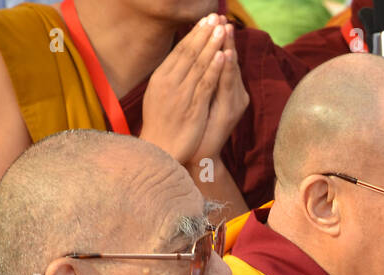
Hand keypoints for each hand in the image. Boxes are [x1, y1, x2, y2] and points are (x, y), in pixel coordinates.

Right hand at [139, 14, 229, 163]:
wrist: (161, 150)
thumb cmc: (161, 123)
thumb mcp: (161, 95)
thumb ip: (171, 78)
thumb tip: (180, 60)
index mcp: (161, 77)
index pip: (180, 50)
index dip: (194, 34)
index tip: (206, 20)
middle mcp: (169, 82)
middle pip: (189, 52)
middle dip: (204, 33)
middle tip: (216, 16)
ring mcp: (181, 95)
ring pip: (199, 65)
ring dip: (211, 45)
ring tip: (222, 28)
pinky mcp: (192, 108)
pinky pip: (205, 85)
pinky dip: (214, 69)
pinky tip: (222, 56)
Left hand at [192, 23, 248, 165]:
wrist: (197, 155)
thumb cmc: (196, 129)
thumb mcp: (200, 102)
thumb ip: (204, 83)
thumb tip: (198, 60)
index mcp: (228, 90)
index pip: (224, 59)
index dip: (220, 40)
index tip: (216, 20)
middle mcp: (235, 94)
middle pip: (229, 61)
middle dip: (225, 39)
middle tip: (222, 18)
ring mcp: (233, 104)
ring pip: (231, 71)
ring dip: (228, 48)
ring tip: (225, 30)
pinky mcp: (229, 113)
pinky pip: (227, 88)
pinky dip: (226, 71)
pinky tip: (226, 56)